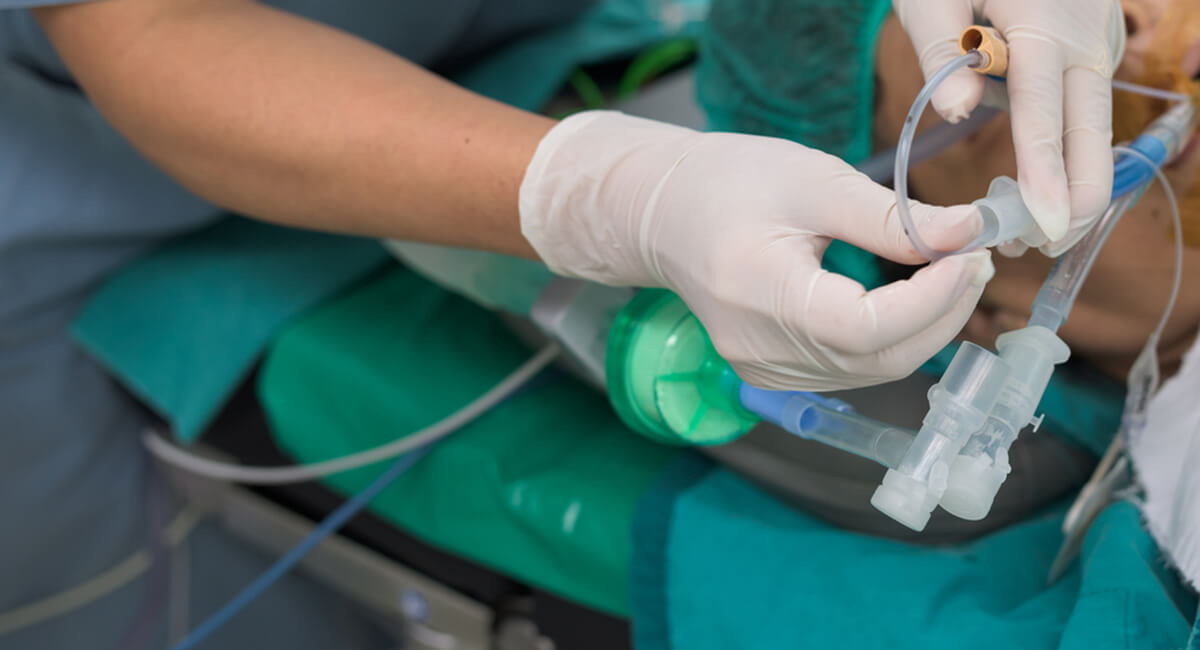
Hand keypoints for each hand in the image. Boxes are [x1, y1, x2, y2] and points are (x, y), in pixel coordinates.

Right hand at [519, 112, 993, 390]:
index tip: (971, 252)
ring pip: (872, 369)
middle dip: (942, 311)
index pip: (863, 325)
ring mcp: (763, 371)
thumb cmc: (730, 183)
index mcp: (758, 291)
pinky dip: (892, 339)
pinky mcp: (771, 375)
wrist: (665, 216)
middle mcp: (758, 348)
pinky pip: (851, 369)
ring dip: (925, 327)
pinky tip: (908, 299)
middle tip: (975, 257)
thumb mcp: (813, 180)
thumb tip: (970, 232)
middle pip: (876, 356)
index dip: (931, 298)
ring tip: (950, 272)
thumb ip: (891, 215)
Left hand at [894, 0, 1125, 256]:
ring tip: (1035, 231)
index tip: (1045, 224)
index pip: (1044, 112)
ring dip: (1074, 178)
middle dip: (1077, 195)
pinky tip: (1039, 181)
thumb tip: (959, 113)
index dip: (1045, 172)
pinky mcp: (1092, 45)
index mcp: (1044, 21)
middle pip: (1091, 130)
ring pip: (1095, 124)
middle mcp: (1085, 35)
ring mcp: (1097, 39)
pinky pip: (1085, 105)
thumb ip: (942, 53)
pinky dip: (1068, 146)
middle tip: (1047, 249)